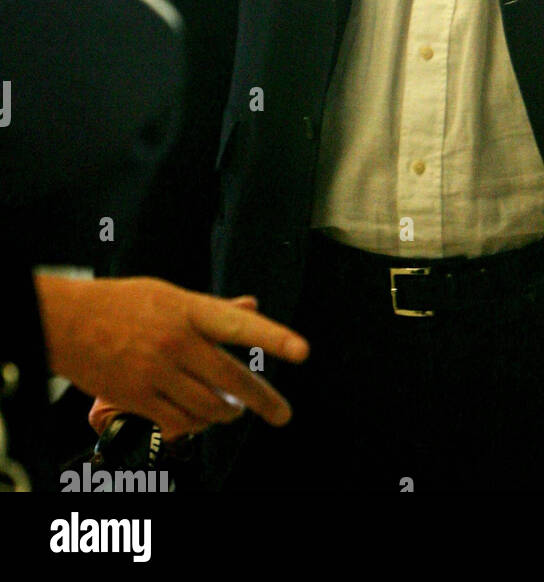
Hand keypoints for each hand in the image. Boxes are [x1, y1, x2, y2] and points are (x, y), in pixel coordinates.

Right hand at [34, 276, 308, 441]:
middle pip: (229, 377)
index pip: (240, 324)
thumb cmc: (121, 303)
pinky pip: (178, 422)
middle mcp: (176, 341)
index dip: (273, 337)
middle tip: (281, 414)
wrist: (65, 322)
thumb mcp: (170, 295)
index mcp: (188, 309)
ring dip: (226, 413)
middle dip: (262, 399)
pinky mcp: (135, 398)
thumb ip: (213, 308)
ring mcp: (155, 372)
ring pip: (206, 405)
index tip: (301, 351)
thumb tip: (252, 305)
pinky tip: (202, 421)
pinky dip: (196, 425)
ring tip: (234, 412)